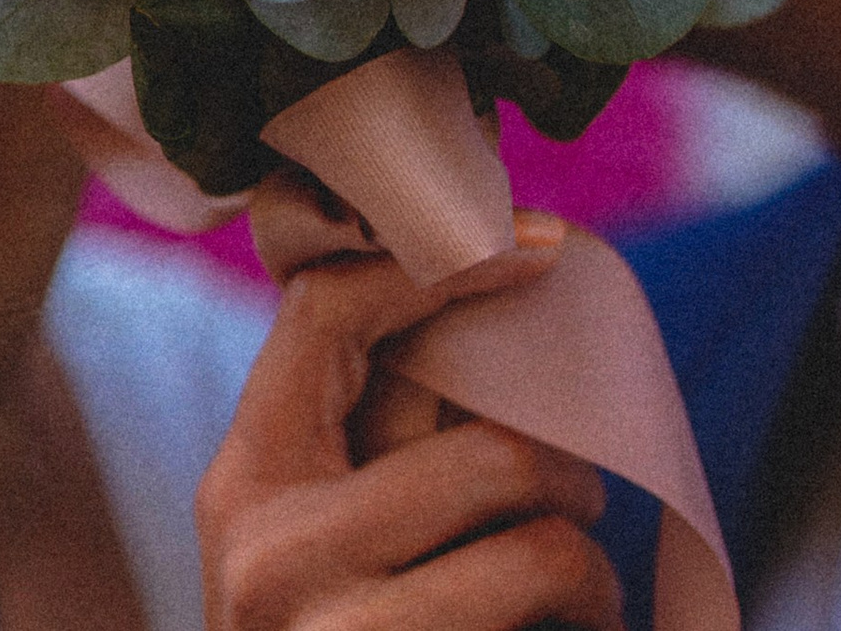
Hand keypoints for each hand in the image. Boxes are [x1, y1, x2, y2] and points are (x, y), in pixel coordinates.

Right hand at [198, 210, 625, 630]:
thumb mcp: (326, 548)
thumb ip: (379, 448)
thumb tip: (494, 289)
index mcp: (245, 486)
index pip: (326, 311)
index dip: (443, 261)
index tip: (545, 247)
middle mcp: (267, 549)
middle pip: (469, 428)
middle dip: (564, 458)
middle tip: (580, 503)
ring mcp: (328, 623)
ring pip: (525, 499)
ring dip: (587, 543)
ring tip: (586, 584)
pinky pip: (545, 573)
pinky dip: (595, 599)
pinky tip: (584, 624)